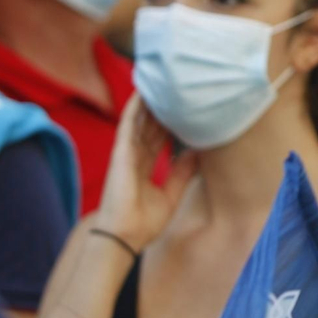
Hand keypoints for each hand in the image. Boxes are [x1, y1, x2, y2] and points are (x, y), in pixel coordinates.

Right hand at [92, 95, 196, 251]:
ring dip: (148, 102)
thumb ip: (182, 172)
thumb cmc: (144, 221)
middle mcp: (135, 156)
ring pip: (139, 120)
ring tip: (160, 80)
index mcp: (144, 166)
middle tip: (176, 86)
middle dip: (161, 107)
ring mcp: (126, 153)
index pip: (158, 138)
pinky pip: (128, 125)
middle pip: (150, 125)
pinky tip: (143, 92)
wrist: (125, 236)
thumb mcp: (172, 194)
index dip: (169, 122)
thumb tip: (196, 152)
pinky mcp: (120, 152)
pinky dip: (135, 108)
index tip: (184, 107)